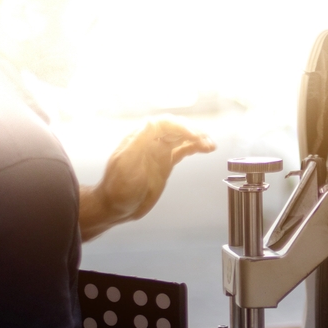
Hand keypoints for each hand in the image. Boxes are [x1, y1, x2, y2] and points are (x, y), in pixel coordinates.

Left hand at [79, 116, 214, 239]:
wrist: (117, 205)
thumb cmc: (118, 188)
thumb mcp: (126, 165)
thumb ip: (139, 143)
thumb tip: (151, 122)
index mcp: (139, 139)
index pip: (163, 124)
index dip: (180, 127)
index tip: (194, 136)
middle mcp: (150, 142)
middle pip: (175, 128)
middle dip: (192, 130)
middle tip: (205, 140)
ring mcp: (159, 152)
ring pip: (181, 138)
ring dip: (197, 138)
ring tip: (210, 144)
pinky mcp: (165, 163)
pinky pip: (182, 150)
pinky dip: (194, 147)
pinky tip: (205, 148)